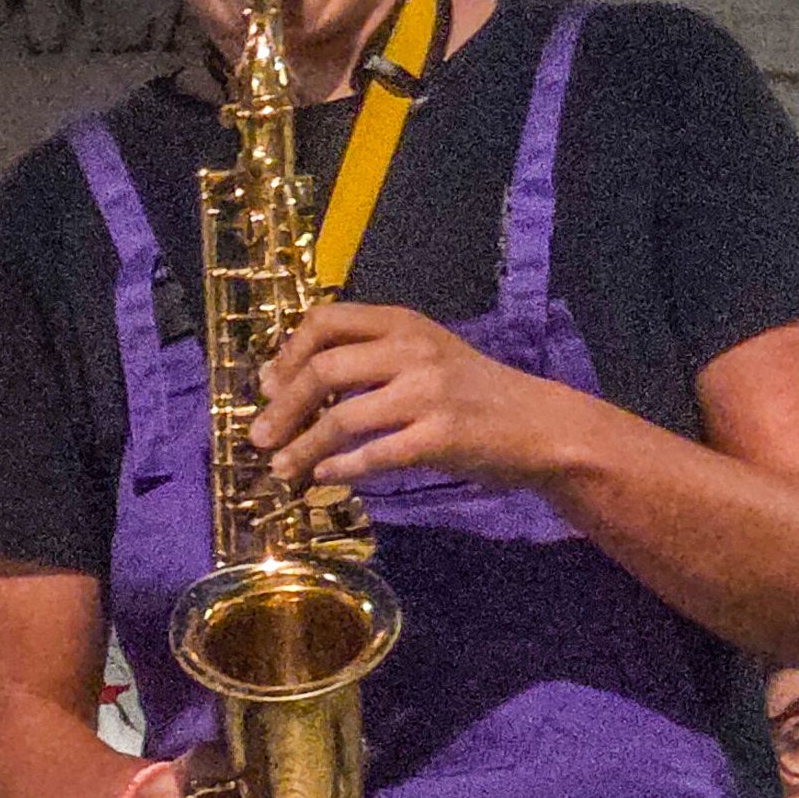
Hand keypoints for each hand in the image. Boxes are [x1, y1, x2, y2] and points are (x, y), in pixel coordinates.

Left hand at [249, 302, 562, 491]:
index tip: (267, 385)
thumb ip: (369, 357)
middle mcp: (413, 350)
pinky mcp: (441, 437)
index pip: (326, 320)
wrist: (539, 424)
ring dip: (302, 446)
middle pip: (323, 369)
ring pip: (342, 417)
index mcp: (403, 323)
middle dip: (282, 407)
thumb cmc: (472, 392)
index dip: (287, 353)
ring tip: (280, 469)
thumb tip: (289, 377)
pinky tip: (324, 477)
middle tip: (259, 437)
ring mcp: (428, 393)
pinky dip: (342, 468)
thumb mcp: (424, 354)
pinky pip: (375, 454)